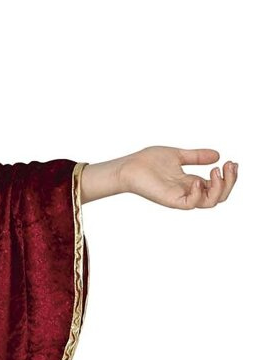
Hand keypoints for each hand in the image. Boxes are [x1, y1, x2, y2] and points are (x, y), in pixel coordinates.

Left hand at [119, 147, 237, 208]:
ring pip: (210, 202)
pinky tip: (197, 180)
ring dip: (219, 187)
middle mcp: (189, 192)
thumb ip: (197, 156)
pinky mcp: (171, 200)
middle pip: (219, 196)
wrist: (128, 167)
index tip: (232, 162)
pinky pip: (191, 204)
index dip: (229, 176)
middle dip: (230, 181)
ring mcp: (181, 197)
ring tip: (215, 171)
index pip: (218, 186)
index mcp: (192, 182)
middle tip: (229, 165)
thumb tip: (217, 155)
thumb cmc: (148, 162)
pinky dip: (199, 193)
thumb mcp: (178, 155)